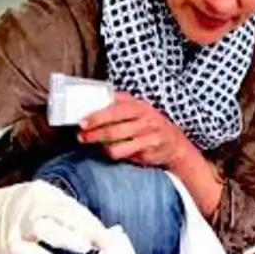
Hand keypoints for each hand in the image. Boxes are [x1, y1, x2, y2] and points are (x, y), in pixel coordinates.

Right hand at [0, 180, 109, 253]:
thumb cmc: (19, 209)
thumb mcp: (43, 203)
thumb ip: (66, 216)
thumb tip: (94, 234)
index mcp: (45, 193)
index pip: (75, 209)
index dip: (94, 225)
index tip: (110, 240)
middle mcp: (33, 204)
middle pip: (64, 214)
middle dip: (88, 230)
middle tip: (104, 244)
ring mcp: (19, 222)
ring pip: (45, 228)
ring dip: (66, 238)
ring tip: (83, 247)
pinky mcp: (7, 240)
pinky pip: (23, 248)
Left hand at [78, 92, 193, 167]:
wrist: (173, 142)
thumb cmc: (149, 122)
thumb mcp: (137, 107)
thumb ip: (119, 102)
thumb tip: (94, 99)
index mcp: (139, 106)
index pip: (114, 110)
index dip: (96, 117)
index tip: (82, 122)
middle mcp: (145, 120)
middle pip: (113, 130)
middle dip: (93, 134)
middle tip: (82, 136)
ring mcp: (147, 137)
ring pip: (116, 145)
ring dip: (101, 145)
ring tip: (94, 143)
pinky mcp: (147, 151)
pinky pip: (124, 154)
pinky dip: (114, 153)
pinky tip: (112, 149)